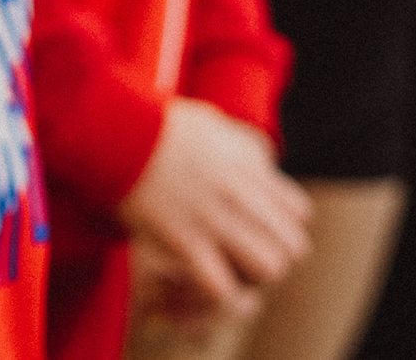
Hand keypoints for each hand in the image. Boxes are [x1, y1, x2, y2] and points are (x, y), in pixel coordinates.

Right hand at [116, 99, 310, 318]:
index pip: (299, 213)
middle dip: (273, 254)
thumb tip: (264, 163)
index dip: (281, 224)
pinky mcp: (185, 242)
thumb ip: (244, 147)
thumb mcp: (215, 124)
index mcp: (249, 167)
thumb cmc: (157, 124)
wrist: (116, 130)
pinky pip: (223, 288)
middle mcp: (240, 195)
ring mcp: (214, 219)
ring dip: (252, 276)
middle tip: (246, 253)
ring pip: (268, 269)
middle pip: (293, 247)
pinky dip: (219, 292)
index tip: (257, 225)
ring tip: (229, 269)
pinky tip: (205, 281)